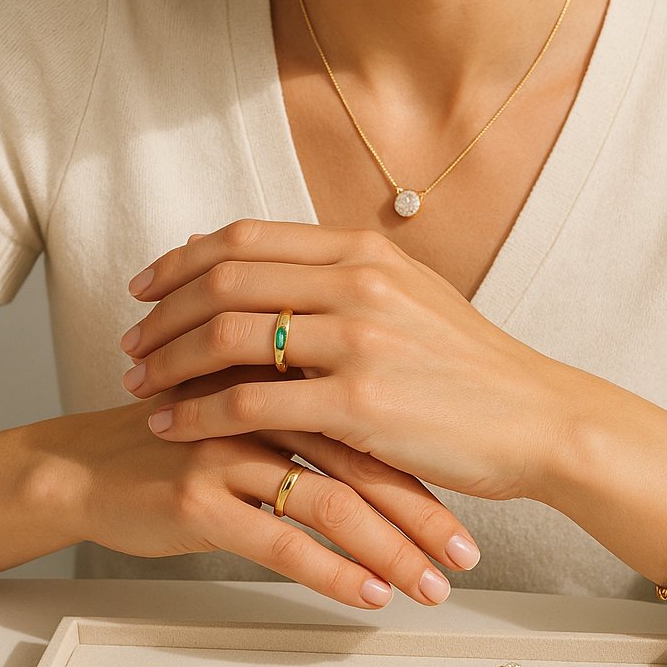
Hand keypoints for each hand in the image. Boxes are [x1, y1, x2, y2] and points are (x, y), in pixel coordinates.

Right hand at [53, 368, 479, 608]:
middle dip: (422, 514)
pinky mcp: (200, 496)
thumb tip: (382, 458)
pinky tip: (369, 595)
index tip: (469, 504)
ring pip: (331, 501)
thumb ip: (308, 417)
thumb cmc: (180, 442)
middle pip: (363, 460)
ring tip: (431, 588)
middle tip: (466, 556)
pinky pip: (281, 540)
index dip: (425, 465)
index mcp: (283, 376)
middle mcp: (263, 404)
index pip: (372, 421)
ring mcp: (230, 448)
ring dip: (390, 551)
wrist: (90, 466)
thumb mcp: (249, 412)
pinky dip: (332, 570)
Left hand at [119, 218, 559, 500]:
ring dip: (168, 361)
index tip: (145, 288)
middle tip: (129, 343)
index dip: (180, 261)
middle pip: (223, 279)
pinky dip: (197, 413)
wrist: (537, 418)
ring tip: (138, 386)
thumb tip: (264, 273)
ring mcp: (359, 339)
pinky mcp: (359, 401)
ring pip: (227, 335)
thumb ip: (339, 281)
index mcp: (364, 251)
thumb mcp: (410, 298)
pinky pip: (249, 401)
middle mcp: (357, 281)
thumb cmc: (470, 368)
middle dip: (161, 312)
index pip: (244, 239)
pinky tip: (171, 427)